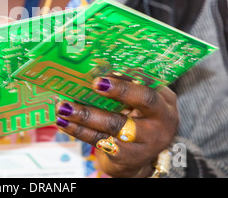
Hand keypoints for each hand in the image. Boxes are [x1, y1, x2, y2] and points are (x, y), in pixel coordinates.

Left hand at [55, 76, 178, 177]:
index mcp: (164, 100)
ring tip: (64, 105)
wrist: (135, 161)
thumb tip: (95, 66)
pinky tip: (63, 121)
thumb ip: (125, 86)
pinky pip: (99, 140)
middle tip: (95, 82)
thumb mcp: (138, 104)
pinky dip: (78, 130)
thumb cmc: (133, 121)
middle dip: (120, 90)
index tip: (111, 70)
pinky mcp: (127, 157)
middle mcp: (161, 120)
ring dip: (86, 113)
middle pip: (142, 100)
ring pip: (114, 123)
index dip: (132, 75)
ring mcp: (146, 141)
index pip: (150, 81)